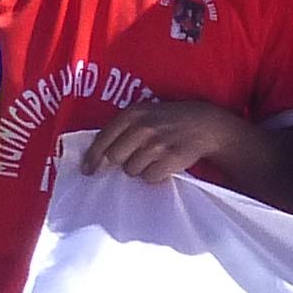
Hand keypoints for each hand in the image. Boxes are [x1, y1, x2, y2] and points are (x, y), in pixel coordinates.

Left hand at [80, 99, 251, 183]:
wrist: (205, 125)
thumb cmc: (168, 121)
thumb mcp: (144, 114)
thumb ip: (122, 130)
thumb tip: (97, 157)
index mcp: (132, 114)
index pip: (103, 139)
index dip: (93, 158)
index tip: (88, 170)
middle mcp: (142, 128)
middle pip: (114, 158)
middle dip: (117, 163)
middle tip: (126, 162)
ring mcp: (157, 144)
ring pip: (132, 170)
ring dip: (139, 169)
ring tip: (153, 158)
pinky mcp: (171, 159)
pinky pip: (150, 178)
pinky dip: (155, 175)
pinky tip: (163, 165)